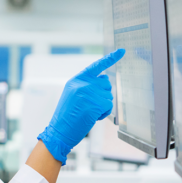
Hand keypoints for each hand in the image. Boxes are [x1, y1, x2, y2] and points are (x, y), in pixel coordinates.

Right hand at [38, 49, 124, 163]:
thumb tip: (105, 81)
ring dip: (103, 106)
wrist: (59, 131)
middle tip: (91, 105)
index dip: (110, 58)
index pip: (96, 66)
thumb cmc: (67, 116)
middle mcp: (83, 83)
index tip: (122, 51)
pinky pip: (109, 106)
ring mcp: (89, 93)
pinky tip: (93, 117)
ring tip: (89, 112)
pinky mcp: (95, 104)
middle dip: (103, 94)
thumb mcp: (72, 94)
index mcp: (76, 80)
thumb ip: (86, 85)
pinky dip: (104, 113)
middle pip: (106, 83)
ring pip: (109, 96)